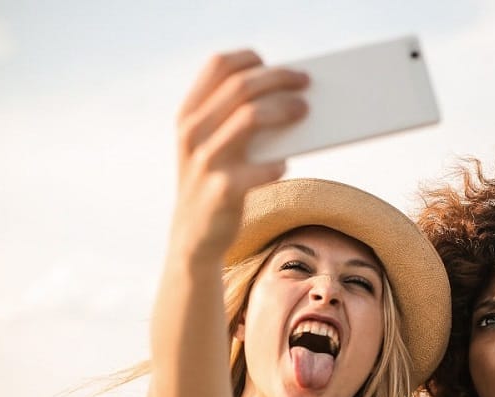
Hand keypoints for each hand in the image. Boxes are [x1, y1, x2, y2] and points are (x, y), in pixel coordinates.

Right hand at [170, 50, 309, 261]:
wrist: (194, 239)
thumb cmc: (213, 184)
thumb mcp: (211, 147)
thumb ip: (232, 119)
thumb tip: (285, 94)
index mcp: (188, 115)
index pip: (218, 66)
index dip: (250, 59)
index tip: (275, 63)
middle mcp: (193, 133)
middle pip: (242, 86)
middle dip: (279, 78)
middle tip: (305, 81)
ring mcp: (206, 161)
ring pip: (251, 116)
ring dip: (285, 109)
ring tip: (305, 110)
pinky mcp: (224, 191)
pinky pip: (264, 166)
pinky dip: (279, 163)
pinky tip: (284, 163)